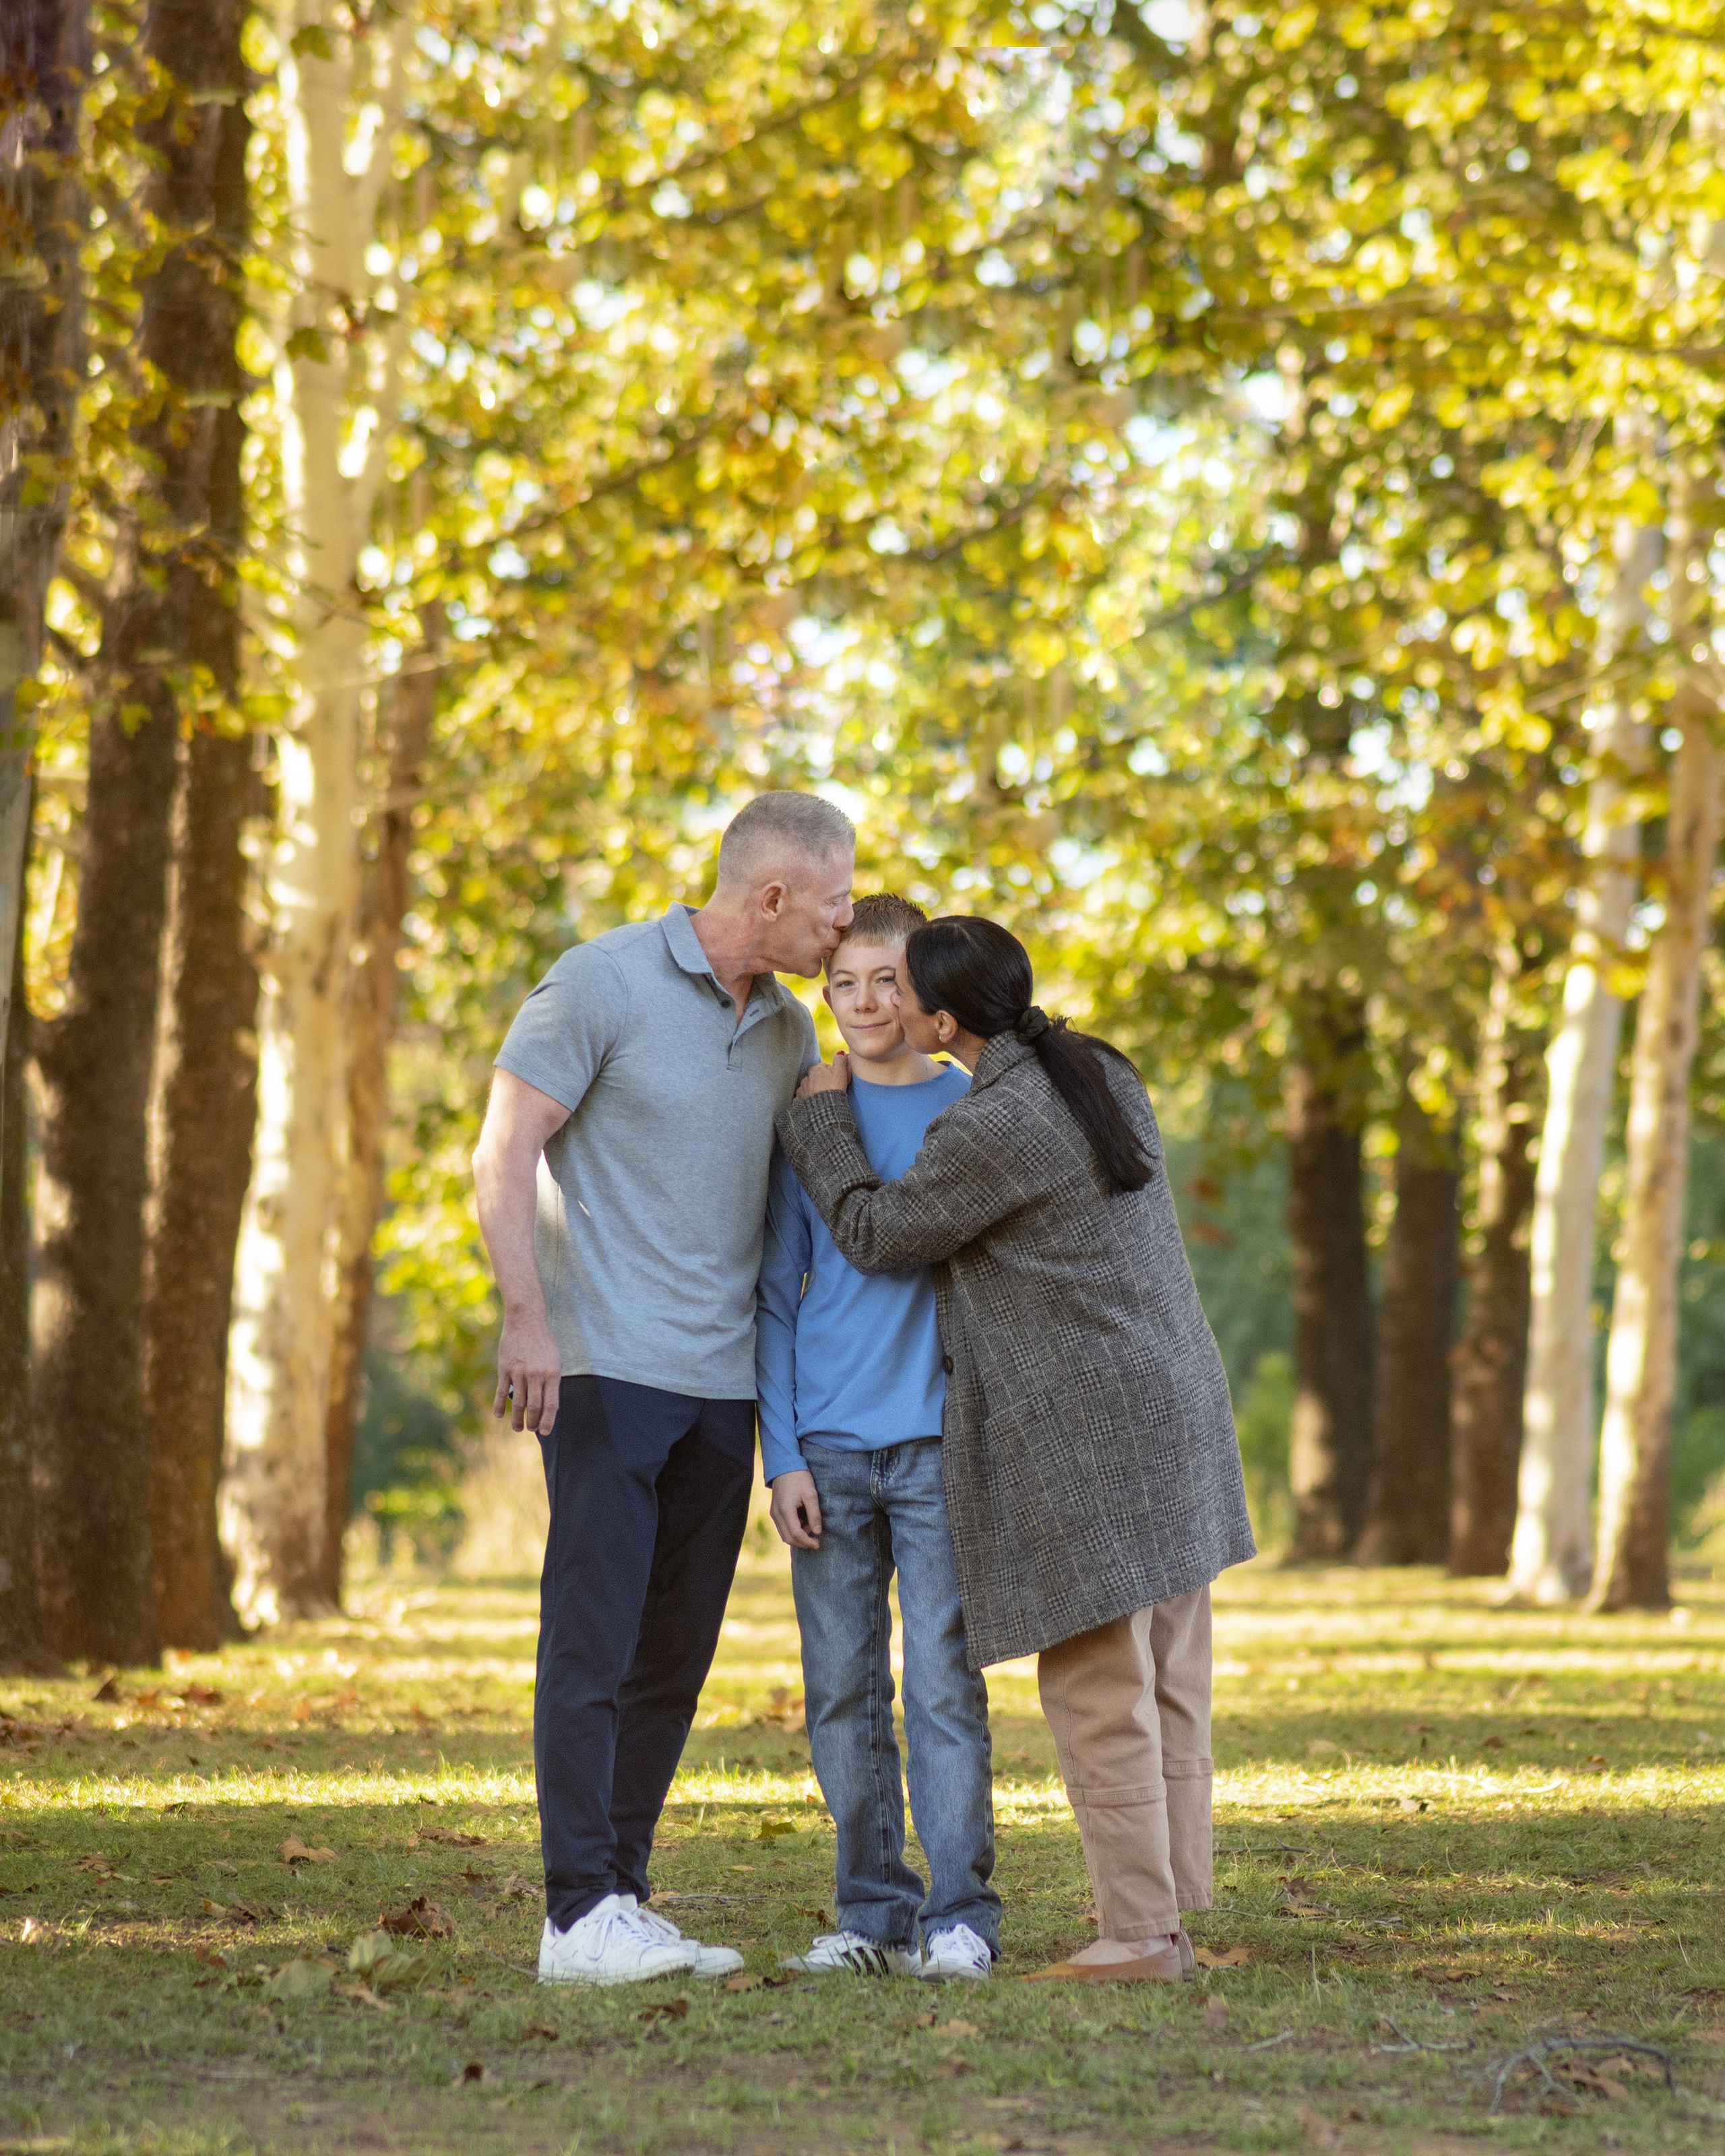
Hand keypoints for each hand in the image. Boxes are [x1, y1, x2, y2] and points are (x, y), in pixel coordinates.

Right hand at [493, 1312, 562, 1434]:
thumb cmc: (543, 1342)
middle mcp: (536, 1374)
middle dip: (533, 1422)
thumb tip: (550, 1405)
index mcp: (552, 1373)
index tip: (545, 1432)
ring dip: (517, 1419)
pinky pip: (502, 1392)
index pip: (551, 1405)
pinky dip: (500, 1406)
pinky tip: (499, 1415)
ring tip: (518, 1428)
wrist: (526, 1320)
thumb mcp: (555, 1360)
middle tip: (531, 1429)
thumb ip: (553, 1381)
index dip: (548, 1421)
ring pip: (518, 1403)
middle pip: (534, 1407)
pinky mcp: (505, 1369)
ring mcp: (519, 1372)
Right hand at [769, 1469, 822, 1549]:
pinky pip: (782, 1527)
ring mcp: (773, 1513)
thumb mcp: (811, 1494)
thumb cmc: (799, 1478)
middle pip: (788, 1538)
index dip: (807, 1542)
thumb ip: (814, 1514)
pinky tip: (803, 1523)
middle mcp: (776, 1514)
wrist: (784, 1465)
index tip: (818, 1543)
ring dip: (797, 1537)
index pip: (796, 1534)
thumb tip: (817, 1532)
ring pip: (784, 1534)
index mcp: (785, 1510)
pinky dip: (793, 1530)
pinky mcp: (774, 1511)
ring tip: (810, 1528)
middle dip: (802, 1543)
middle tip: (815, 1540)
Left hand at [794, 1051, 849, 1099]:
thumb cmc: (834, 1090)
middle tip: (832, 1089)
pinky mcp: (799, 1102)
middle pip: (816, 1077)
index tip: (839, 1080)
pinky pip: (804, 1098)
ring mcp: (801, 1091)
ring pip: (809, 1087)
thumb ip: (840, 1060)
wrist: (825, 1111)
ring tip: (824, 1098)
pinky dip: (808, 1100)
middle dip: (823, 1081)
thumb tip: (840, 1052)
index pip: (825, 1066)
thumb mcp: (841, 1072)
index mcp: (815, 1070)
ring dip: (815, 1090)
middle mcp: (806, 1079)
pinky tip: (815, 1104)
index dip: (834, 1072)